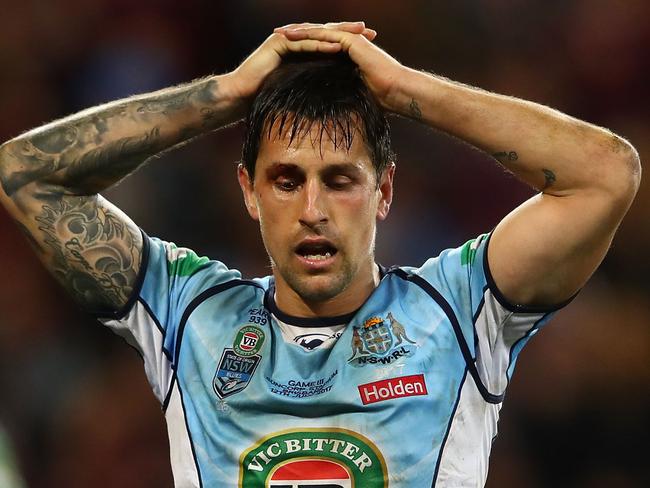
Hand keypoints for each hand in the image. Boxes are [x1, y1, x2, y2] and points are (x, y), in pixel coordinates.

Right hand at [230, 22, 376, 101]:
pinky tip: (337, 46)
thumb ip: (312, 86)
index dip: (349, 43)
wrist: (241, 96)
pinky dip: (321, 44)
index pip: (329, 44)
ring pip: (317, 35)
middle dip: (348, 31)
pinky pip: (304, 43)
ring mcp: (286, 40)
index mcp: (301, 51)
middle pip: (326, 34)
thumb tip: (335, 99)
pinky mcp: (279, 43)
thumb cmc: (265, 98)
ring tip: (358, 35)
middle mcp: (295, 41)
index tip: (370, 44)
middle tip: (369, 31)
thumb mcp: (297, 90)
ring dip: (338, 34)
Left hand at [275, 22, 404, 111]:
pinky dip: (308, 34)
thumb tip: (330, 111)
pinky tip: (292, 36)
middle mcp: (348, 43)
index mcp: (348, 55)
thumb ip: (342, 94)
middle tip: (276, 36)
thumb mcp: (353, 94)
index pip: (320, 48)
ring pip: (317, 32)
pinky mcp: (351, 41)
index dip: (302, 48)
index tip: (285, 52)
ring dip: (297, 32)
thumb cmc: (382, 99)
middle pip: (316, 36)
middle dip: (295, 36)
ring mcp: (350, 40)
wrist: (397, 92)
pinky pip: (324, 35)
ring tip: (279, 33)